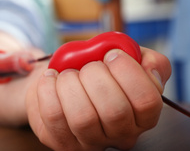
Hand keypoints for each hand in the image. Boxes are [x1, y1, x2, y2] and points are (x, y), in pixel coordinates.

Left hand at [25, 47, 170, 150]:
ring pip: (82, 117)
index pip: (147, 101)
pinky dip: (48, 88)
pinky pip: (53, 115)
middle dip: (95, 75)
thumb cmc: (94, 69)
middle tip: (87, 65)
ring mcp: (90, 142)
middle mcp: (121, 134)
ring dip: (70, 83)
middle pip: (114, 111)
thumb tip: (148, 66)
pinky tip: (51, 78)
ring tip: (67, 74)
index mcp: (142, 115)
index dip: (127, 72)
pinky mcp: (61, 141)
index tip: (111, 54)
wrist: (59, 78)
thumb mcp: (122, 57)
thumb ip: (144, 57)